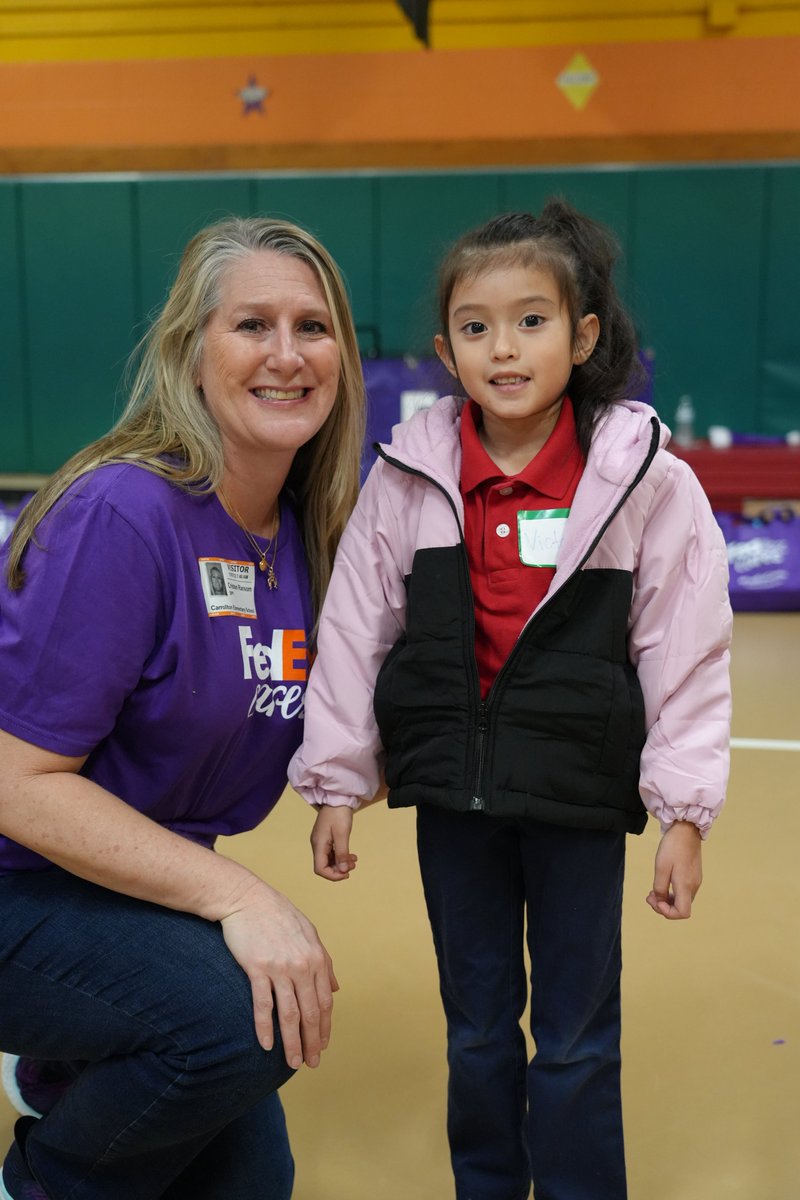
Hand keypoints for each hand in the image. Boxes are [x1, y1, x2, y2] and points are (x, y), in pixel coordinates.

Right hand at [220, 879, 337, 1069]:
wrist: (246, 899)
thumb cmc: (277, 915)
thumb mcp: (309, 933)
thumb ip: (324, 962)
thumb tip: (336, 989)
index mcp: (316, 958)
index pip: (325, 1001)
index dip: (325, 1027)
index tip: (323, 1045)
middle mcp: (302, 965)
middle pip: (311, 1012)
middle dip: (312, 1041)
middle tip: (312, 1063)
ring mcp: (280, 968)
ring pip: (290, 1014)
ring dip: (292, 1042)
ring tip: (294, 1063)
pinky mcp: (257, 968)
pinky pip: (263, 1005)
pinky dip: (265, 1028)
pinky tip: (266, 1045)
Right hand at [311, 805, 356, 880]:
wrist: (337, 797)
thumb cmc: (339, 813)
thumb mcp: (342, 834)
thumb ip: (342, 853)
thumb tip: (343, 871)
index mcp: (318, 845)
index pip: (320, 869)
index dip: (333, 875)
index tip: (347, 874)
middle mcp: (317, 845)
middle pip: (324, 866)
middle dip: (339, 869)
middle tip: (353, 866)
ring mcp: (321, 841)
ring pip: (329, 860)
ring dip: (341, 863)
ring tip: (354, 860)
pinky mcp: (326, 838)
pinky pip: (331, 853)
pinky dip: (341, 856)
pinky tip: (351, 855)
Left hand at [646, 821, 702, 919]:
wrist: (686, 830)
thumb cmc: (672, 847)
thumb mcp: (661, 867)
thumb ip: (659, 887)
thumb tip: (660, 899)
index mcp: (685, 886)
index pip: (682, 913)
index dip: (667, 913)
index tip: (656, 900)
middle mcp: (693, 886)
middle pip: (681, 908)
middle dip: (663, 906)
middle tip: (649, 896)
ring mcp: (695, 881)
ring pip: (681, 900)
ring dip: (666, 900)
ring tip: (652, 891)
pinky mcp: (694, 875)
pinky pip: (683, 892)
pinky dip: (671, 892)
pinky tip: (662, 883)